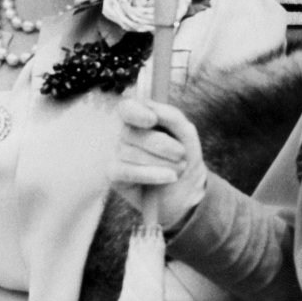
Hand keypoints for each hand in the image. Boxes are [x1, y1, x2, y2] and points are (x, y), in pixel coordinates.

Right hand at [111, 97, 207, 230]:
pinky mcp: (114, 176)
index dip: (136, 112)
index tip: (152, 120)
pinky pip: (127, 172)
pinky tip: (169, 177)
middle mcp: (125, 134)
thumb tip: (152, 110)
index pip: (127, 108)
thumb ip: (172, 117)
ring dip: (161, 162)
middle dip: (161, 144)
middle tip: (181, 155)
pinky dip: (151, 174)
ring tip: (178, 169)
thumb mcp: (186, 134)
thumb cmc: (185, 158)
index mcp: (141, 118)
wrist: (187, 193)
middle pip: (131, 132)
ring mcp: (117, 154)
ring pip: (130, 153)